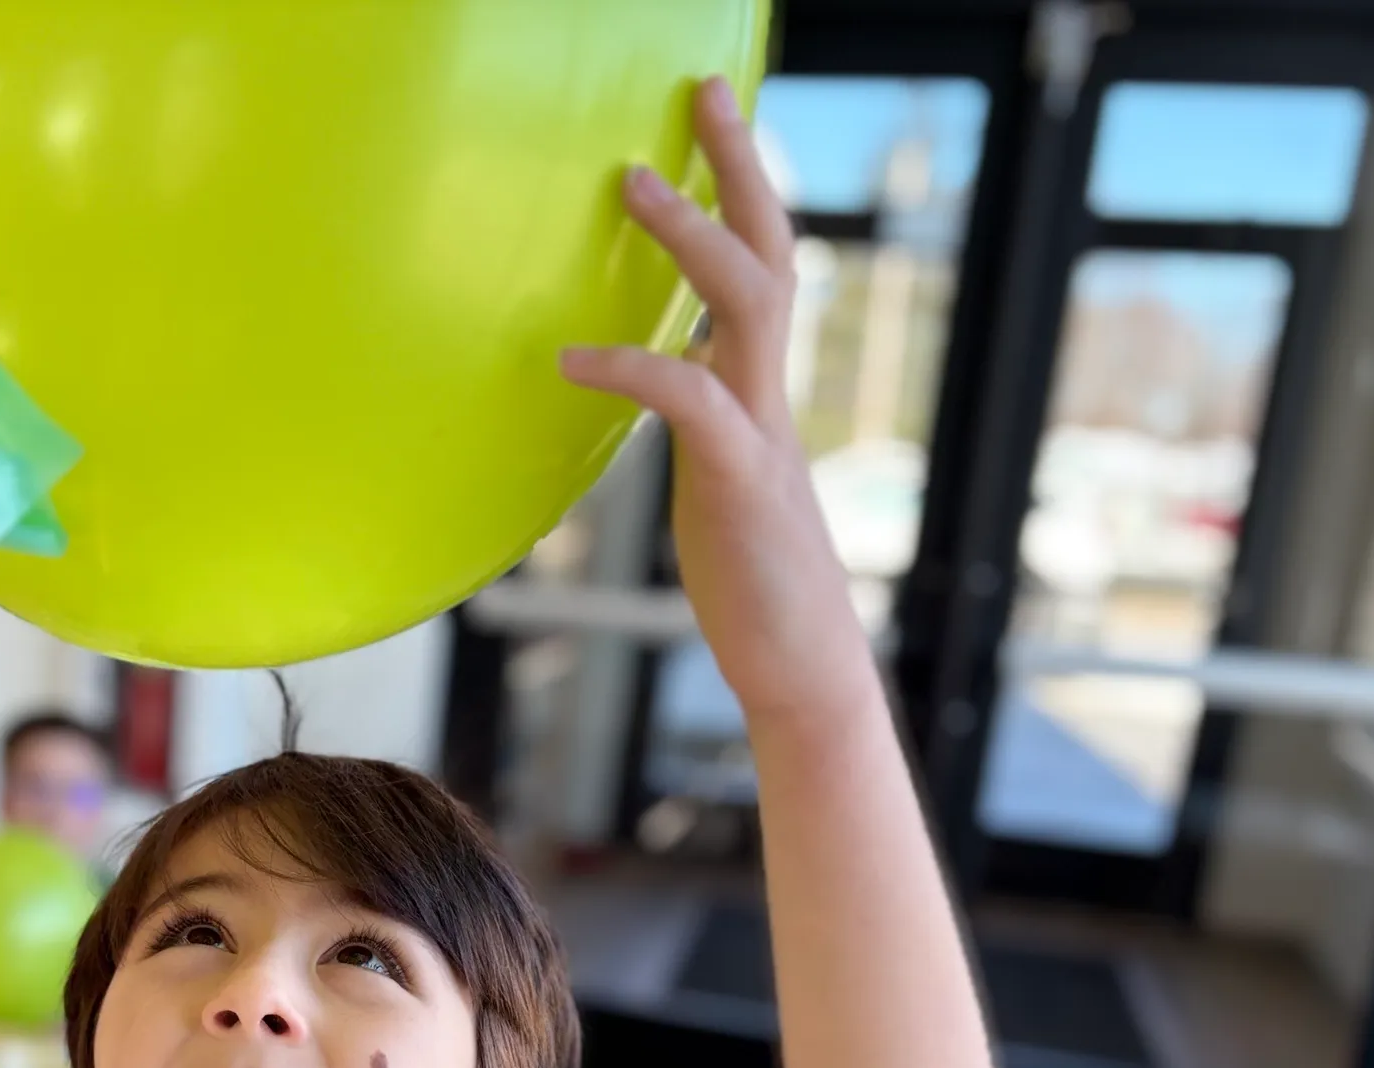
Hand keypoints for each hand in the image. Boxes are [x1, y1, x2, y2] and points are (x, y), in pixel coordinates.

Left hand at [563, 78, 871, 729]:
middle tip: (704, 89)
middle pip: (771, 250)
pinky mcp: (736, 480)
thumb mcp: (714, 489)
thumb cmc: (754, 589)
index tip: (706, 127)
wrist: (803, 672)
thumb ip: (692, 431)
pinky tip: (570, 358)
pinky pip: (688, 398)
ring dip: (690, 236)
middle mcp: (769, 395)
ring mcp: (760, 432)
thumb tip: (658, 391)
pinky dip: (632, 367)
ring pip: (745, 301)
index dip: (740, 192)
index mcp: (759, 393)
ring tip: (631, 179)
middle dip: (740, 166)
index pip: (761, 267)